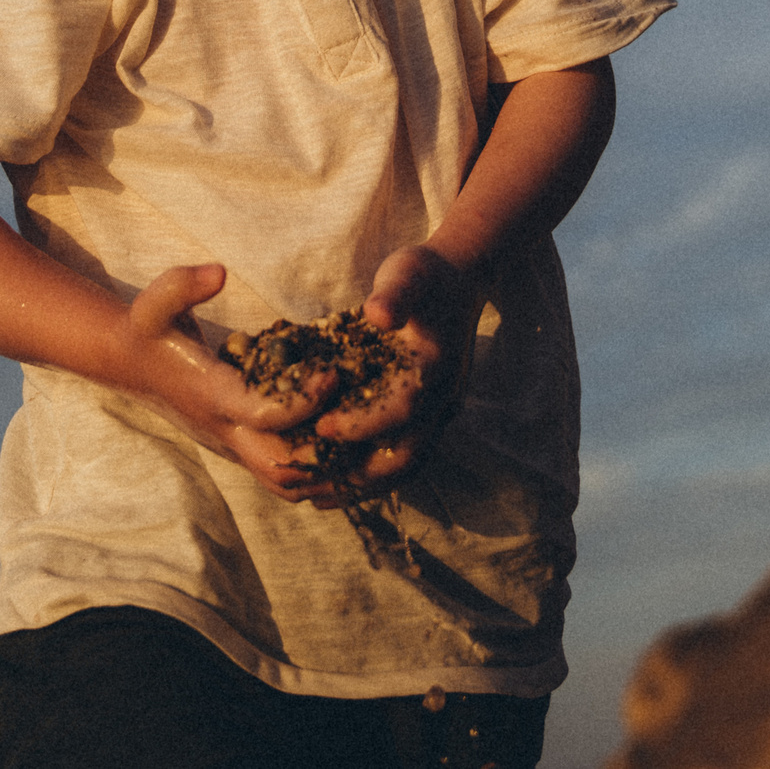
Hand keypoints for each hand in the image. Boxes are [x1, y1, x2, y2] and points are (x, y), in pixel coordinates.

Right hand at [121, 264, 346, 502]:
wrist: (134, 365)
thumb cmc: (152, 328)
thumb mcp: (157, 300)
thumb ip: (183, 284)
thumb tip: (220, 272)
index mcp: (212, 396)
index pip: (262, 416)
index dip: (304, 402)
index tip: (334, 374)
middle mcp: (226, 431)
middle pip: (281, 469)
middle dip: (327, 454)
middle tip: (367, 419)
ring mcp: (235, 446)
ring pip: (286, 484)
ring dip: (328, 472)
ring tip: (368, 440)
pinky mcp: (244, 450)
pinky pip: (286, 478)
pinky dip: (319, 474)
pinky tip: (350, 448)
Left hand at [307, 245, 480, 495]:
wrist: (461, 279)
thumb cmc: (425, 274)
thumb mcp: (409, 272)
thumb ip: (395, 294)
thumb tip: (378, 313)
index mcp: (435, 366)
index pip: (401, 409)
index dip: (361, 422)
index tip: (321, 427)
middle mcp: (442, 398)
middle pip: (406, 456)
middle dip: (357, 472)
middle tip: (308, 477)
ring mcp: (439, 412)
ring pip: (405, 467)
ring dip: (362, 486)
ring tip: (315, 496)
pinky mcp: (428, 417)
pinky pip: (403, 460)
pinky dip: (372, 477)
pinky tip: (337, 485)